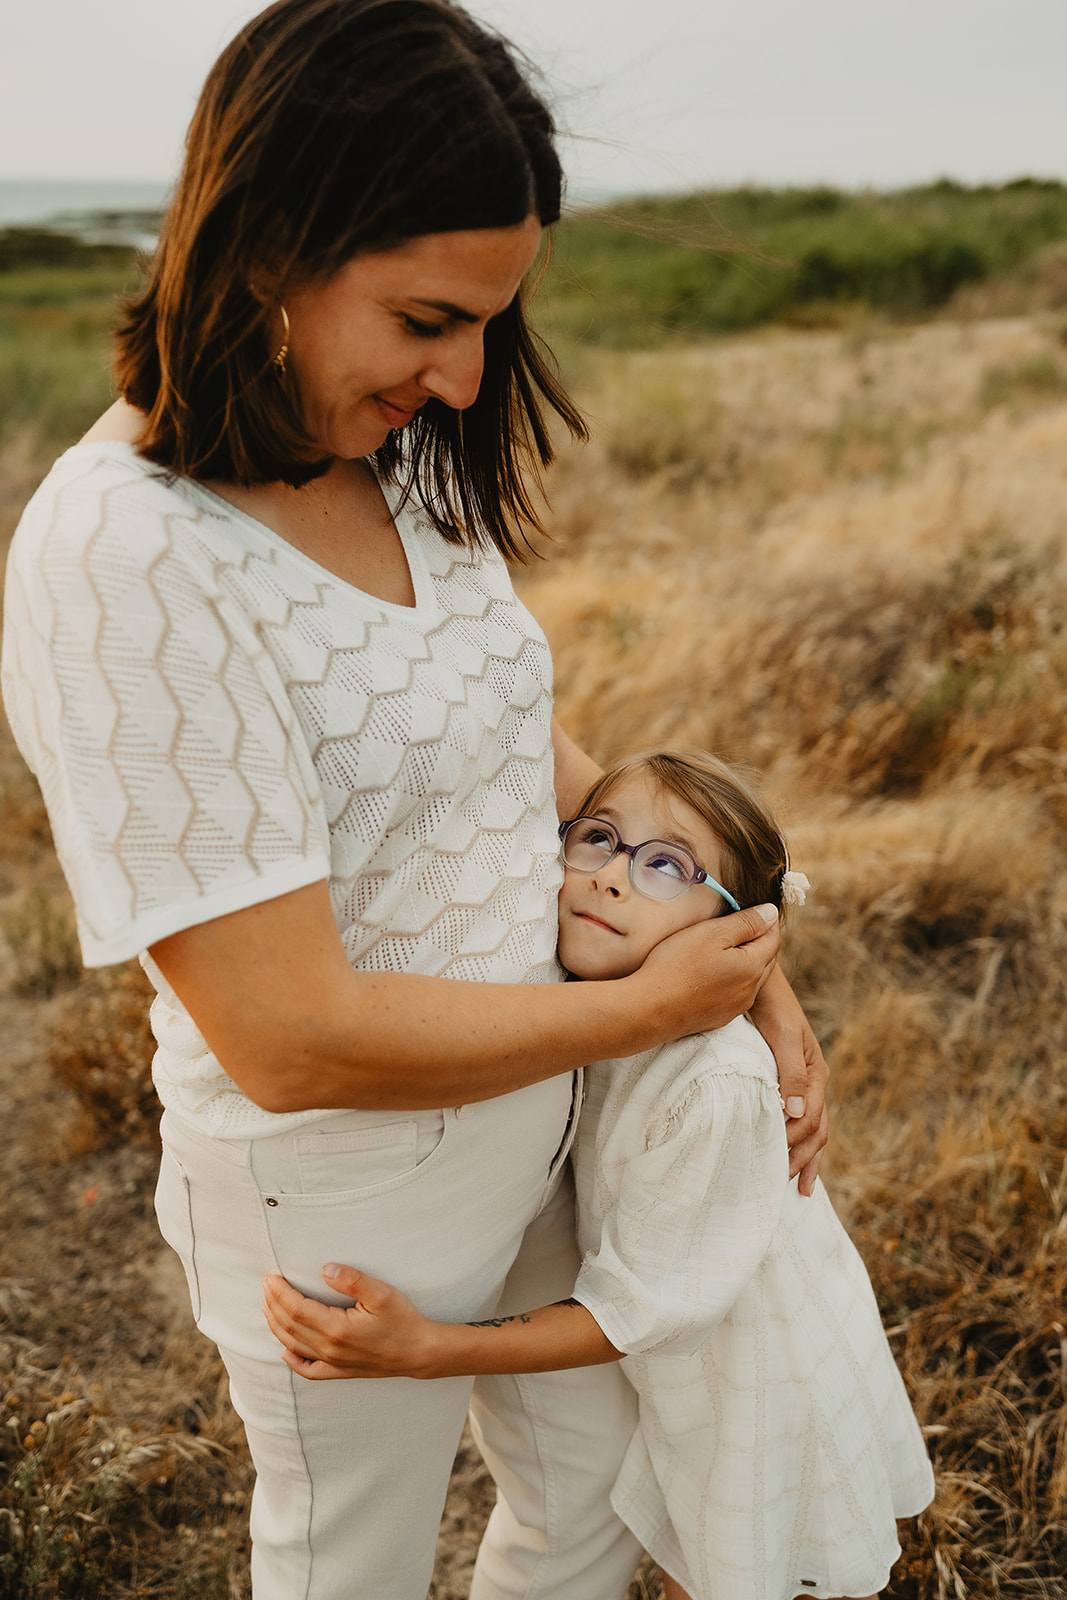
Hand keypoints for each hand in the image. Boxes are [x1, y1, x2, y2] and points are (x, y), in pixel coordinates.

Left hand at [262, 1265, 437, 1380]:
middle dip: (274, 1304)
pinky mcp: (340, 1371)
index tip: (270, 1277)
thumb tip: (324, 1269)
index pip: (296, 1309)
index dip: (280, 1293)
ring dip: (276, 1326)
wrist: (419, 1352)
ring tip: (267, 1307)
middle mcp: (330, 1349)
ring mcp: (334, 1363)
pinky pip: (309, 1371)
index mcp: (337, 1329)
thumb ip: (352, 1280)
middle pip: (290, 1327)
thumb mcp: (381, 1293)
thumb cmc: (403, 1320)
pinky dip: (292, 1361)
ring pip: (294, 1346)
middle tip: (266, 1285)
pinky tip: (284, 1351)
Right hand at [636, 903, 781, 1036]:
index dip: (765, 920)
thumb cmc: (678, 966)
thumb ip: (746, 922)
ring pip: (750, 978)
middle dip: (756, 940)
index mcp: (753, 967)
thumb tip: (771, 912)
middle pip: (765, 959)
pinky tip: (709, 973)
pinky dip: (729, 980)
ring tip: (721, 948)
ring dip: (743, 961)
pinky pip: (734, 993)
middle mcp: (750, 990)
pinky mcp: (719, 1017)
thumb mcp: (713, 933)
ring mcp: (735, 1007)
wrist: (651, 1009)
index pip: (773, 938)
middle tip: (735, 925)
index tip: (750, 910)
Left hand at [748, 967, 828, 1195]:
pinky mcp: (788, 1081)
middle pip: (816, 1130)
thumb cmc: (769, 1007)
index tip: (778, 1163)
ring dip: (806, 1157)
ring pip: (813, 1129)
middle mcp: (813, 1081)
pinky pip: (800, 1119)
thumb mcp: (781, 1036)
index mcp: (815, 1073)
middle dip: (805, 1159)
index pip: (811, 1119)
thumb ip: (790, 1073)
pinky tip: (791, 1157)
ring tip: (798, 1184)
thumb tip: (795, 1114)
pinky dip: (800, 1142)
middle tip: (790, 1186)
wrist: (760, 982)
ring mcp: (804, 1083)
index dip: (797, 1144)